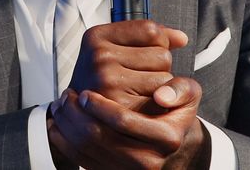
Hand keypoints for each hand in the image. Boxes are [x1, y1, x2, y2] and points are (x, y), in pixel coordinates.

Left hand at [48, 76, 208, 168]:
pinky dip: (65, 142)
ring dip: (68, 126)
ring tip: (61, 106)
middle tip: (66, 96)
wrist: (172, 139)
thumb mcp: (189, 94)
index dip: (100, 106)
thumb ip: (180, 88)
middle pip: (100, 137)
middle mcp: (149, 160)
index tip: (85, 93)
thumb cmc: (175, 112)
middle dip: (76, 115)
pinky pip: (82, 160)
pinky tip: (59, 125)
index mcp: (167, 138)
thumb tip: (161, 96)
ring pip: (87, 150)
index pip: (124, 121)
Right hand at [68, 20, 187, 111]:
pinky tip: (140, 103)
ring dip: (159, 86)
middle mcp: (100, 58)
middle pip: (162, 55)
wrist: (80, 114)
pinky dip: (158, 104)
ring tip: (137, 90)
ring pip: (165, 79)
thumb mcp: (114, 47)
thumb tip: (181, 38)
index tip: (142, 52)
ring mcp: (108, 83)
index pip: (152, 30)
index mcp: (97, 37)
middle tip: (135, 76)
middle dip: (157, 67)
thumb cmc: (100, 78)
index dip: (157, 42)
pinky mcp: (120, 108)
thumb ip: (149, 37)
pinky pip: (161, 101)